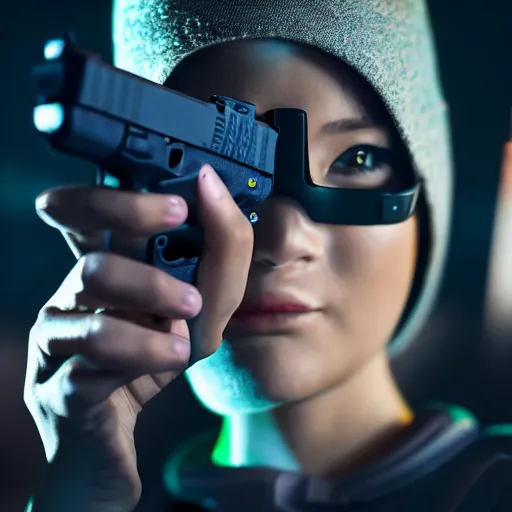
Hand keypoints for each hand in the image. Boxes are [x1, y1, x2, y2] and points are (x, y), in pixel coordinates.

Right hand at [24, 165, 252, 511]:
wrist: (110, 442)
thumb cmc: (155, 361)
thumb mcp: (206, 311)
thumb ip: (221, 257)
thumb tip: (216, 192)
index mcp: (106, 267)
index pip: (90, 206)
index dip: (122, 190)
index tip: (179, 200)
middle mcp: (73, 288)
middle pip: (79, 219)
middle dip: (133, 210)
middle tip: (178, 217)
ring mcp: (57, 330)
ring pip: (91, 277)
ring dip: (152, 287)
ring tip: (188, 311)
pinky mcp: (56, 376)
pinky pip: (95, 348)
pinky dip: (145, 346)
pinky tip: (172, 354)